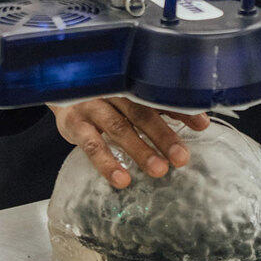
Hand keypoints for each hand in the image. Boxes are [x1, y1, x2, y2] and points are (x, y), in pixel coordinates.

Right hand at [49, 97, 209, 188]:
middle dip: (163, 135)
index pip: (159, 95)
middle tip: (182, 158)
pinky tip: (122, 179)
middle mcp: (113, 89)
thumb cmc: (104, 94)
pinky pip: (91, 145)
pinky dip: (107, 163)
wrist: (58, 85)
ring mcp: (92, 105)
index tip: (202, 125)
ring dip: (140, 150)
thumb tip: (202, 121)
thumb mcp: (129, 95)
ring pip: (119, 128)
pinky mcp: (74, 123)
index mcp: (130, 81)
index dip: (181, 109)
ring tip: (159, 170)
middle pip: (141, 113)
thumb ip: (160, 106)